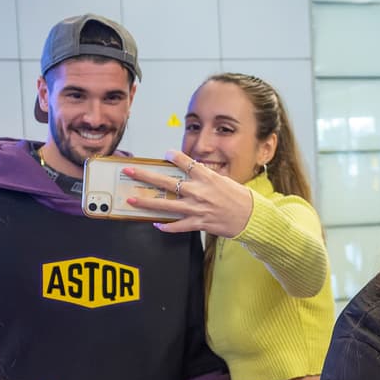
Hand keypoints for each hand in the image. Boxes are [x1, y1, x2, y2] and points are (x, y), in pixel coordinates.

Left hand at [123, 150, 254, 237]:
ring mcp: (196, 208)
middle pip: (166, 182)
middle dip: (145, 176)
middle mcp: (198, 191)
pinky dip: (166, 226)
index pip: (186, 162)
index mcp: (206, 177)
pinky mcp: (198, 223)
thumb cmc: (238, 197)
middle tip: (129, 172)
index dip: (174, 156)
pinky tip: (156, 224)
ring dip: (146, 203)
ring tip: (131, 201)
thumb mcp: (223, 180)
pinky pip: (178, 226)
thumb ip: (205, 176)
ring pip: (165, 205)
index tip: (165, 153)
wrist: (250, 217)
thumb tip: (192, 171)